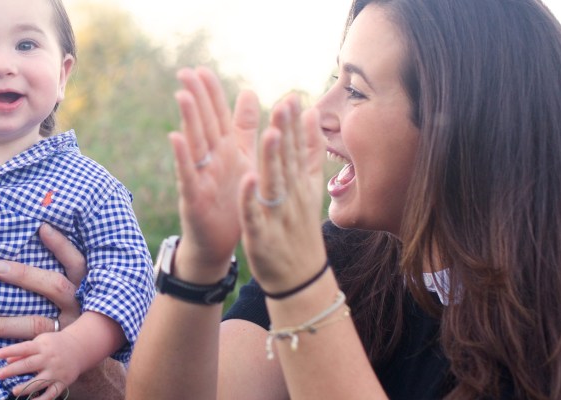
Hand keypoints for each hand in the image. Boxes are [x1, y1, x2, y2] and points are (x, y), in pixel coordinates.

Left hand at [0, 223, 125, 398]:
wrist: (88, 354)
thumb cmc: (78, 310)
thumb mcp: (78, 288)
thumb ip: (62, 268)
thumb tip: (38, 232)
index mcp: (86, 287)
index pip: (76, 262)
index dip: (61, 245)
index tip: (41, 228)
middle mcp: (80, 306)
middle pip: (54, 286)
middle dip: (24, 275)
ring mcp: (68, 329)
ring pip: (36, 323)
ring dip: (5, 323)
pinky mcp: (56, 348)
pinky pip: (31, 348)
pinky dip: (10, 349)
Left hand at [0, 330, 82, 398]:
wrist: (80, 348)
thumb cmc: (54, 345)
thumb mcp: (40, 342)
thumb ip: (24, 351)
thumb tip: (7, 360)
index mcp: (42, 346)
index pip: (24, 348)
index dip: (10, 351)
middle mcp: (49, 358)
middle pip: (29, 364)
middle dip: (13, 370)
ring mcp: (56, 371)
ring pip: (40, 381)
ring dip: (26, 387)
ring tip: (14, 391)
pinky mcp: (62, 382)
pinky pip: (51, 393)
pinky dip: (41, 399)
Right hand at [169, 67, 260, 281]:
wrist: (220, 242)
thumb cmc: (230, 198)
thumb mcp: (242, 158)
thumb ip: (244, 127)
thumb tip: (248, 91)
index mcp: (225, 149)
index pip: (217, 115)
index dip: (211, 93)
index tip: (202, 69)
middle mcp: (210, 159)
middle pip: (203, 123)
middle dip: (196, 98)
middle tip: (185, 72)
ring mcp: (200, 176)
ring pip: (195, 144)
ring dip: (189, 120)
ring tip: (183, 94)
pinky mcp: (194, 197)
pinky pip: (188, 174)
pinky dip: (182, 156)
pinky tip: (176, 138)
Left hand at [238, 96, 327, 291]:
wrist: (299, 278)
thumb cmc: (299, 229)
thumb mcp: (308, 189)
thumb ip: (309, 152)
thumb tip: (313, 115)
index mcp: (298, 185)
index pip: (296, 149)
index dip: (294, 124)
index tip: (291, 97)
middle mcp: (290, 197)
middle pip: (287, 161)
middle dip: (286, 132)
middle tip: (284, 103)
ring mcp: (276, 216)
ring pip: (274, 183)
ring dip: (272, 159)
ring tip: (270, 132)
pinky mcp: (261, 235)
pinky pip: (255, 215)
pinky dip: (251, 199)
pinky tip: (247, 180)